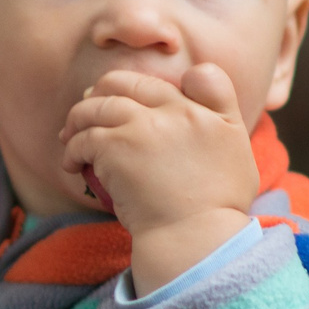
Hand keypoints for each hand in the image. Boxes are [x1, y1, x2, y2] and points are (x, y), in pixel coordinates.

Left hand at [60, 63, 258, 292]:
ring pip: (96, 106)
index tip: (132, 99)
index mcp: (206, 110)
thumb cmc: (219, 204)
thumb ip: (221, 105)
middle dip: (102, 91)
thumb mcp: (238, 144)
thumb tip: (196, 74)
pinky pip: (82, 138)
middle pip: (125, 82)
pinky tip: (71, 163)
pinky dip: (72, 148)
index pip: (180, 77)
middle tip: (88, 108)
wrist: (195, 235)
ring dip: (78, 118)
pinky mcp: (114, 147)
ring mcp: (142, 126)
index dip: (147, 85)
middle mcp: (174, 110)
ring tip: (70, 136)